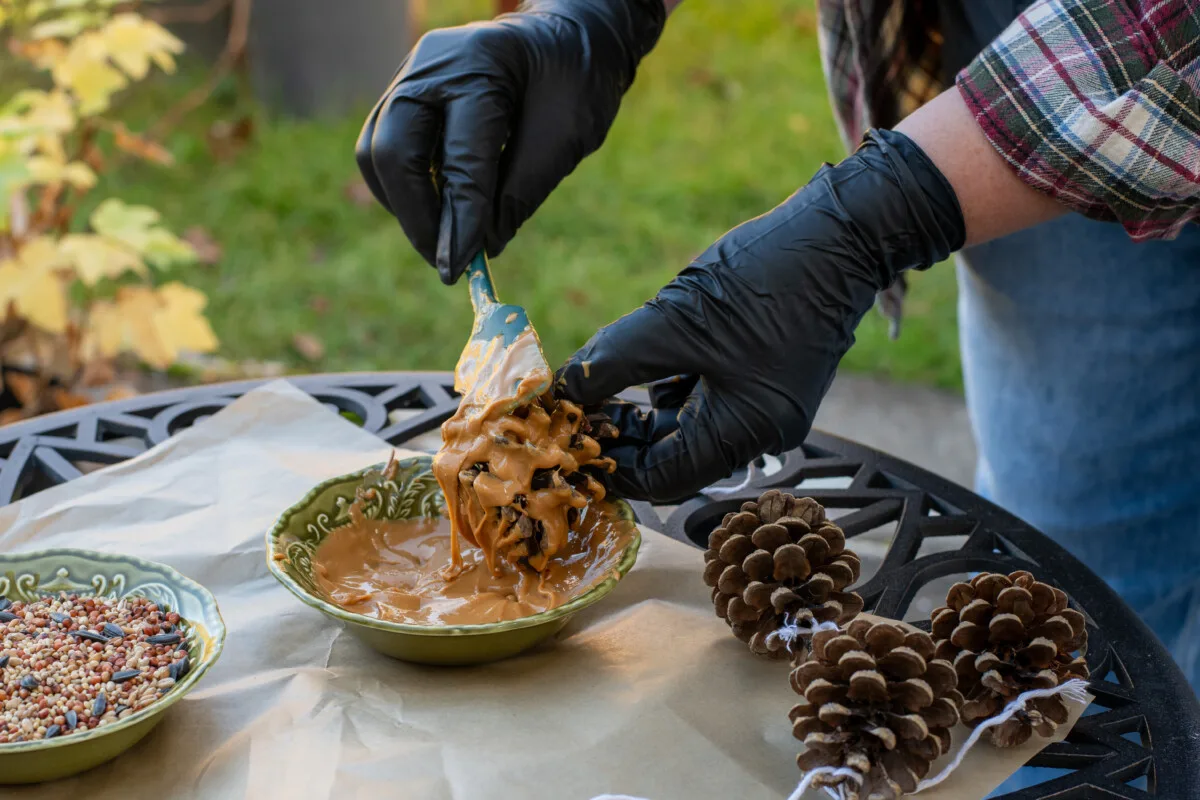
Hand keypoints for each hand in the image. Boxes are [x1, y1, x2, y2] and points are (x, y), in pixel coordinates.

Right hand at [355, 0, 665, 283]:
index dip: (459, 220)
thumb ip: (518, 193)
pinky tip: (437, 215)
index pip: (458, 157)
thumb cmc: (578, 83)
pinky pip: (387, 145)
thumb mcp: (566, 140)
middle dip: (416, 216)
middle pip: (392, 149)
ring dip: (405, 206)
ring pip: (377, 150)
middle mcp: (433, 64)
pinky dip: (406, 188)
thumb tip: (475, 248)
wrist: (571, 40)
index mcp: (481, 65)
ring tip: (441, 245)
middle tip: (443, 263)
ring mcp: (413, 75)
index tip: (460, 269)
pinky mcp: (408, 93)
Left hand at [557, 129, 965, 502]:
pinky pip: (708, 399)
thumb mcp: (675, 320)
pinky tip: (643, 364)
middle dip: (623, 435)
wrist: (843, 232)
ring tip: (601, 383)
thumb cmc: (767, 275)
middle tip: (577, 407)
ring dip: (643, 409)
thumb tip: (564, 391)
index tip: (568, 438)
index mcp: (746, 432)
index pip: (662, 479)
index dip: (610, 464)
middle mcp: (762, 432)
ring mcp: (767, 406)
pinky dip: (672, 387)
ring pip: (688, 426)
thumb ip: (614, 361)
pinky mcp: (767, 379)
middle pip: (674, 456)